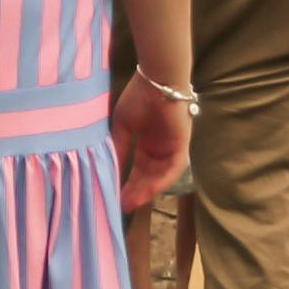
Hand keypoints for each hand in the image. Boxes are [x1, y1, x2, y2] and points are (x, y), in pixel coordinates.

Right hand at [110, 69, 191, 212]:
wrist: (157, 82)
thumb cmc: (139, 98)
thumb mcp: (123, 126)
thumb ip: (118, 147)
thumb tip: (107, 168)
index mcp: (147, 142)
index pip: (138, 169)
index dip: (127, 183)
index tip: (114, 195)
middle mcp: (159, 148)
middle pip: (148, 176)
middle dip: (135, 191)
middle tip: (121, 206)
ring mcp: (171, 149)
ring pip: (159, 177)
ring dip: (146, 191)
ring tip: (130, 203)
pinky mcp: (181, 147)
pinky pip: (172, 170)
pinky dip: (160, 181)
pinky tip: (147, 191)